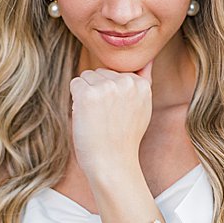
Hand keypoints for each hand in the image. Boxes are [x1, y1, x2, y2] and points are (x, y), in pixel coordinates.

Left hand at [69, 60, 152, 179]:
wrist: (112, 163)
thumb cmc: (123, 138)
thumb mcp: (142, 107)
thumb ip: (143, 82)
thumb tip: (148, 60)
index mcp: (141, 85)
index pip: (115, 74)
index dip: (111, 94)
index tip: (117, 114)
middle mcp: (126, 82)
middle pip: (99, 73)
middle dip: (98, 91)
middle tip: (106, 118)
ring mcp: (107, 87)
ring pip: (86, 77)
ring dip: (86, 95)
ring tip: (97, 117)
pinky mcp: (88, 94)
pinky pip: (75, 84)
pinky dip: (76, 100)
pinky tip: (87, 116)